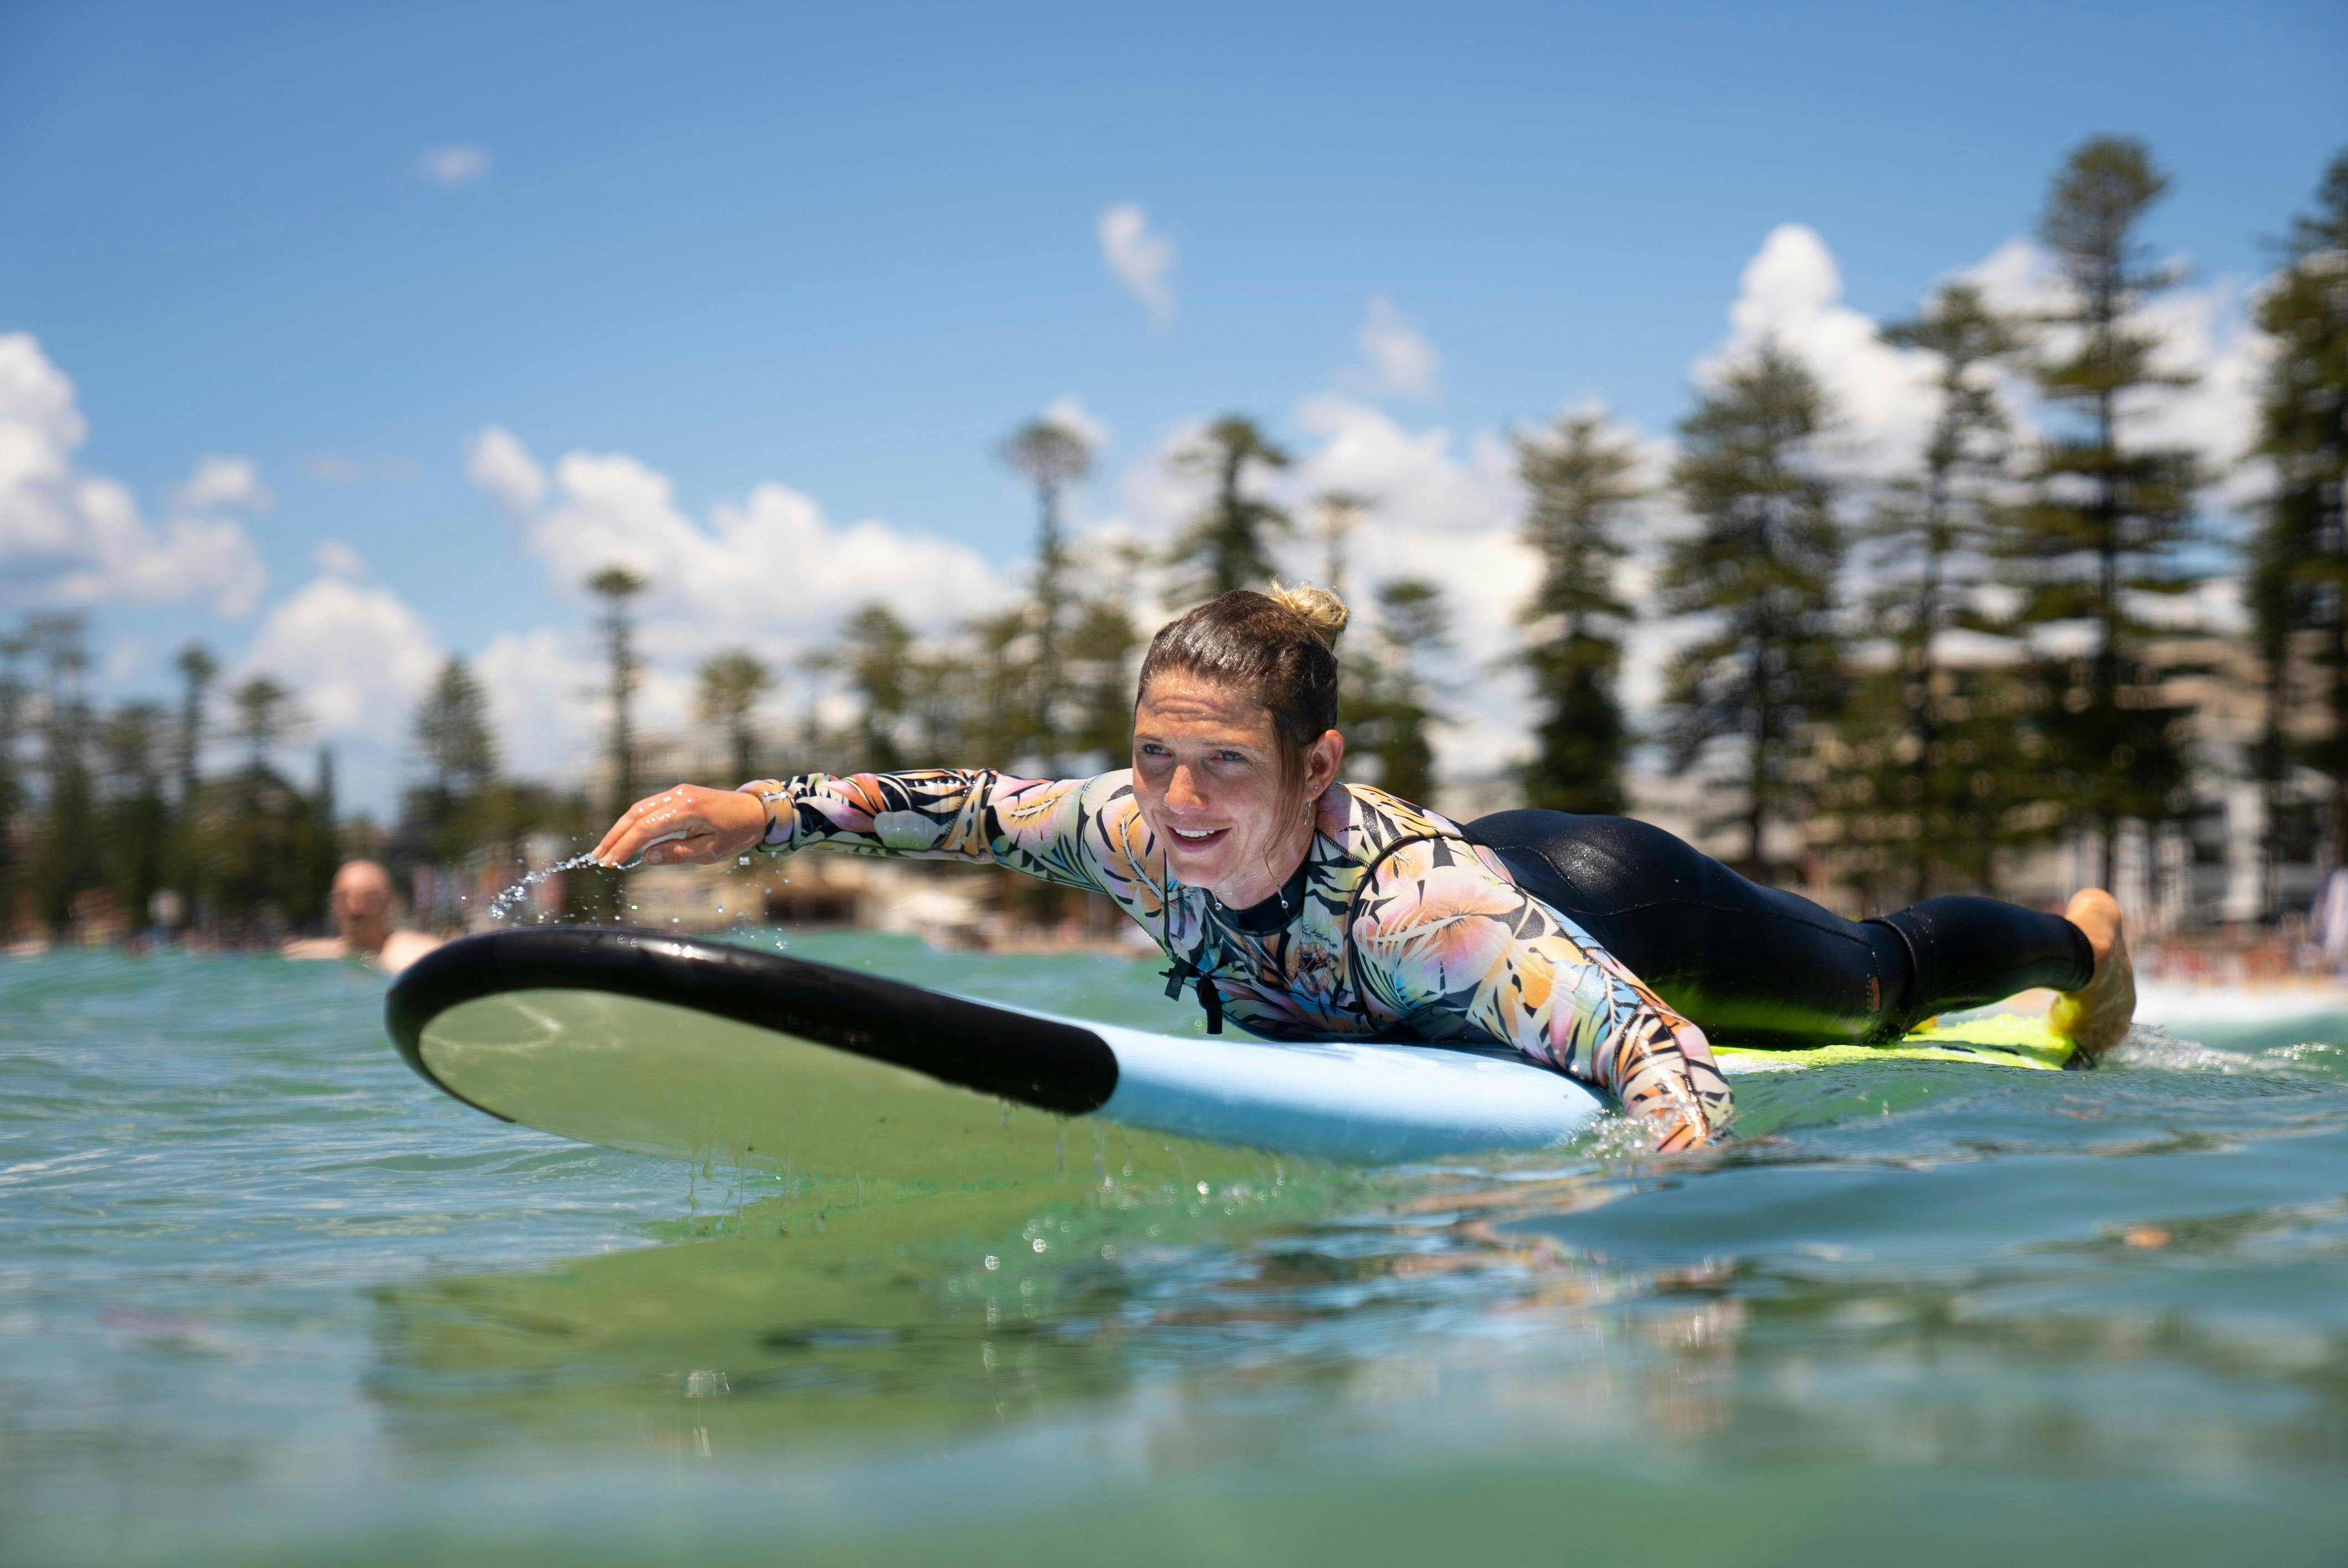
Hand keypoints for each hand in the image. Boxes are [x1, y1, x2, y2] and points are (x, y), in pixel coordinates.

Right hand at [592, 784, 770, 866]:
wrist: (757, 811)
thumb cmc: (737, 833)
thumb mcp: (710, 851)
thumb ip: (677, 853)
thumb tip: (646, 857)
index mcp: (687, 809)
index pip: (646, 828)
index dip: (625, 846)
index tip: (611, 863)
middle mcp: (678, 795)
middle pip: (636, 814)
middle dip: (615, 836)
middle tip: (598, 858)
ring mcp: (677, 792)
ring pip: (640, 808)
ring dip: (621, 829)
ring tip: (606, 850)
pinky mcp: (679, 794)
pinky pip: (650, 807)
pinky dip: (634, 822)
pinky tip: (625, 838)